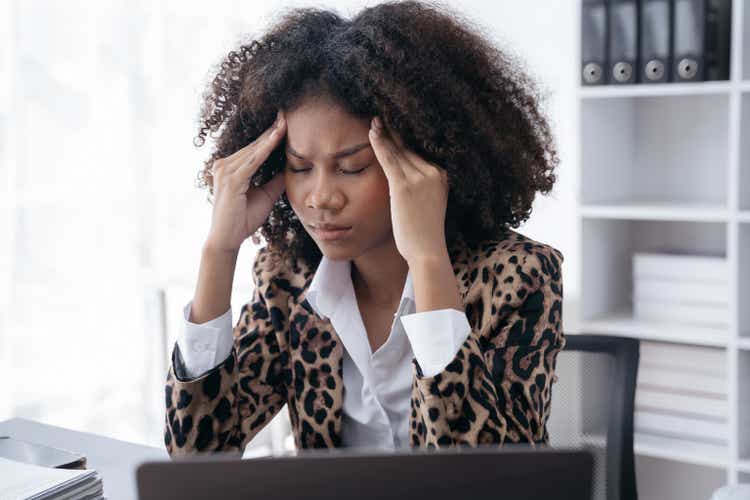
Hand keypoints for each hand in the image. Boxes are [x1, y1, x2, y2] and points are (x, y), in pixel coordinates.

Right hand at [204, 111, 286, 252]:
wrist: (227, 239)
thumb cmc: (243, 220)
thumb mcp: (265, 195)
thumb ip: (275, 180)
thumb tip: (291, 168)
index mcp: (230, 168)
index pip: (254, 148)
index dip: (270, 135)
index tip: (285, 121)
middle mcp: (224, 165)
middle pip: (254, 144)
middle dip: (272, 129)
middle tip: (287, 113)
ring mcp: (225, 171)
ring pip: (254, 149)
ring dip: (271, 135)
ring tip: (286, 121)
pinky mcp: (231, 179)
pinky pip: (253, 160)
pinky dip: (266, 148)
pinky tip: (277, 137)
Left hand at [368, 116, 449, 263]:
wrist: (427, 251)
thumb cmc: (424, 233)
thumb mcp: (428, 204)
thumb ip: (420, 188)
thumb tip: (404, 181)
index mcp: (442, 176)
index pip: (418, 153)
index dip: (403, 139)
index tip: (392, 127)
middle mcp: (433, 173)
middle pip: (408, 149)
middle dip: (393, 134)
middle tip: (380, 119)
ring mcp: (420, 179)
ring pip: (398, 151)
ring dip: (384, 134)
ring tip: (373, 122)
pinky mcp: (404, 187)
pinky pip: (389, 159)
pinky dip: (379, 144)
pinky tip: (372, 133)